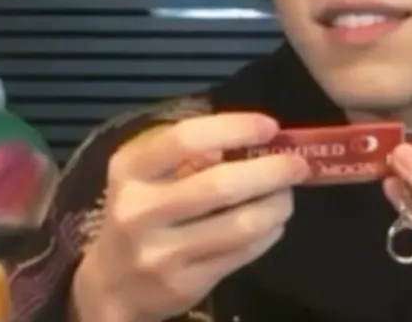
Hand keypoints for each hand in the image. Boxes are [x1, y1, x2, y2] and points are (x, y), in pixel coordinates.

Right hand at [71, 113, 309, 321]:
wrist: (113, 284)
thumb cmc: (139, 211)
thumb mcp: (144, 173)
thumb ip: (186, 152)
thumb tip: (249, 138)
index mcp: (128, 170)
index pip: (184, 139)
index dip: (233, 128)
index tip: (269, 126)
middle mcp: (139, 210)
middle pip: (219, 186)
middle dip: (270, 172)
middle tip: (297, 164)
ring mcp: (161, 253)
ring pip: (238, 226)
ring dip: (275, 206)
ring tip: (287, 195)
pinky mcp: (185, 285)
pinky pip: (240, 254)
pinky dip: (267, 234)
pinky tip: (272, 223)